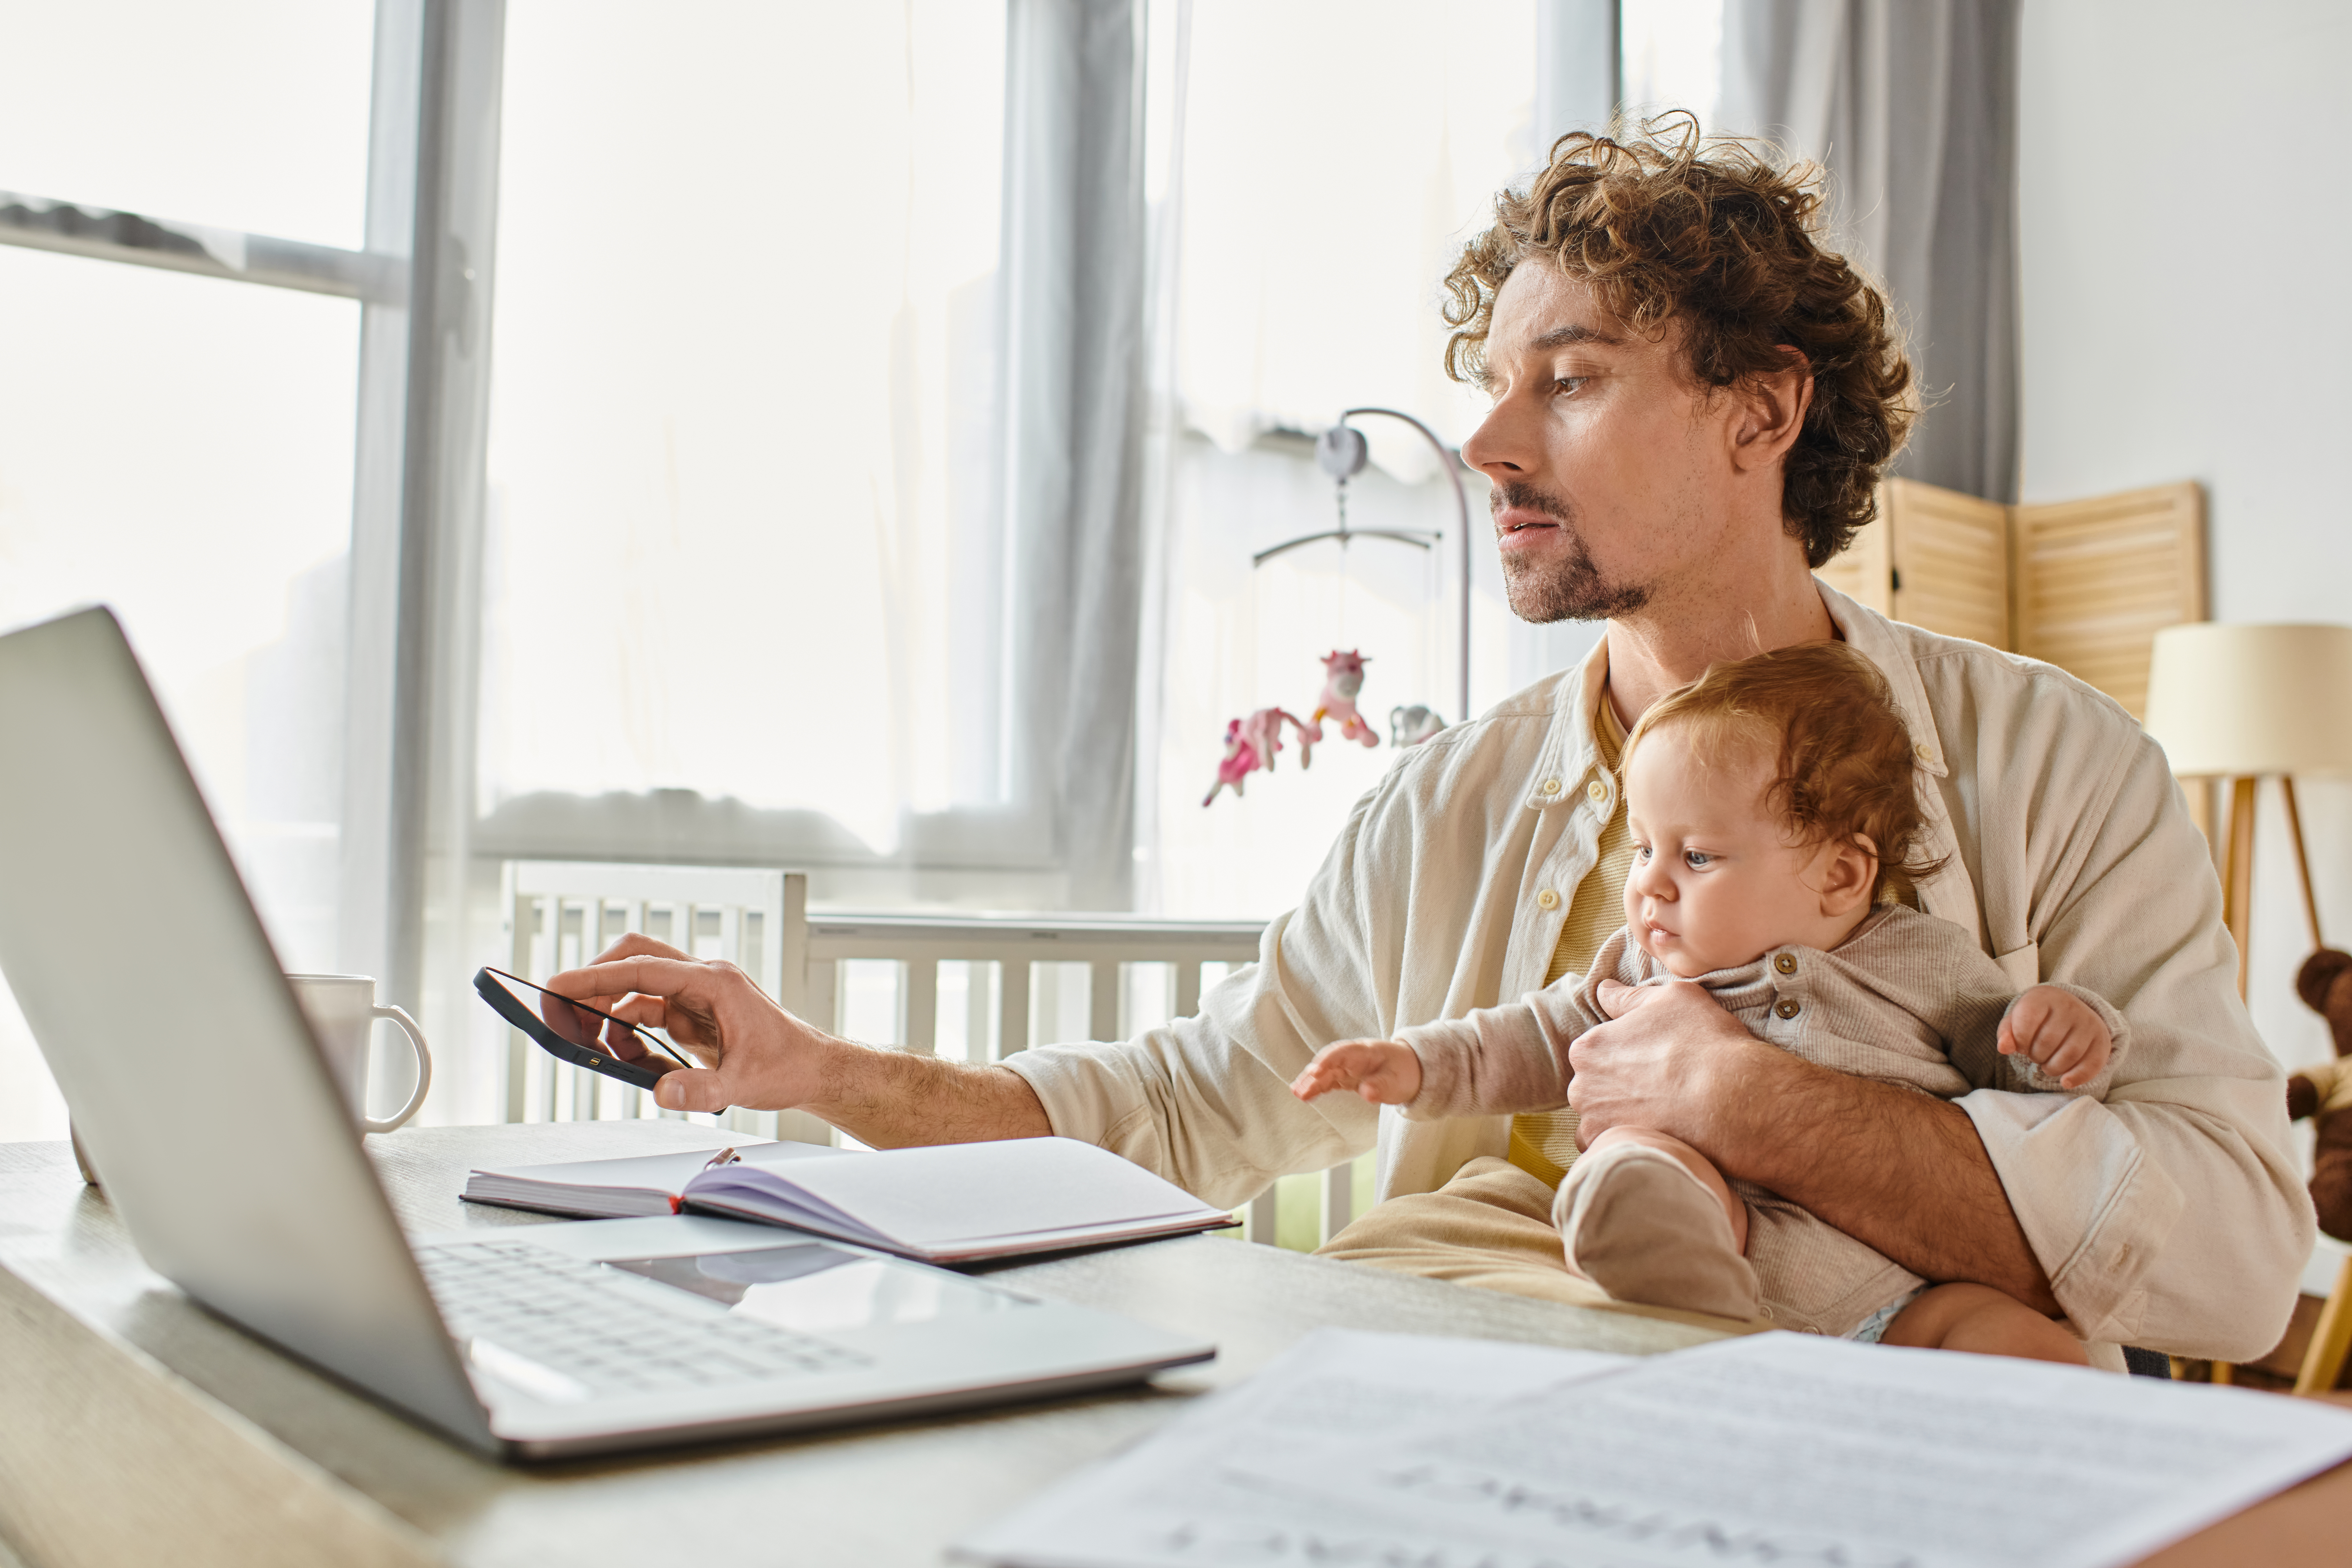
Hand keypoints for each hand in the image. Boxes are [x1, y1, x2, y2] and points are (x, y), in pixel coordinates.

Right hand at [548, 934, 832, 1113]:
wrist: (813, 1069)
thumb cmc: (788, 1066)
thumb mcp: (744, 1083)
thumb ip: (702, 1089)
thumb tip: (660, 1093)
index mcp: (715, 981)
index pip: (643, 967)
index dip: (597, 977)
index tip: (558, 985)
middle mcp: (703, 979)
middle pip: (635, 960)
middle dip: (595, 983)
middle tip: (563, 1013)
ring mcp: (696, 994)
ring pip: (637, 987)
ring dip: (610, 1013)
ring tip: (598, 1048)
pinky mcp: (692, 1013)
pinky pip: (648, 1012)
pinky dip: (630, 1033)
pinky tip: (636, 1062)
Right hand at [1292, 1039, 1422, 1104]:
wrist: (1411, 1070)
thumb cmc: (1404, 1072)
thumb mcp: (1397, 1081)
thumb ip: (1381, 1086)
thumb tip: (1366, 1093)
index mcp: (1365, 1051)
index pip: (1342, 1052)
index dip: (1328, 1061)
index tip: (1316, 1072)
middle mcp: (1352, 1057)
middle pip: (1328, 1062)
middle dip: (1313, 1074)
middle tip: (1299, 1089)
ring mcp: (1347, 1066)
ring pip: (1325, 1072)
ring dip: (1311, 1082)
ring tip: (1297, 1093)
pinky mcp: (1345, 1077)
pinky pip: (1328, 1081)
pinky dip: (1316, 1087)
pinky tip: (1304, 1095)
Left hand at [1567, 978, 1769, 1155]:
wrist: (1733, 1100)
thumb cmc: (1704, 1043)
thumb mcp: (1671, 999)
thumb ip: (1629, 997)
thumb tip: (1604, 990)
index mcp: (1588, 1048)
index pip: (1598, 1051)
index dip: (1628, 1055)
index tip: (1655, 1061)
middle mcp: (1581, 1087)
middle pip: (1597, 1087)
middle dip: (1622, 1087)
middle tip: (1661, 1088)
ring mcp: (1594, 1124)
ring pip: (1603, 1119)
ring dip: (1623, 1117)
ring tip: (1662, 1114)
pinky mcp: (1615, 1152)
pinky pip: (1612, 1148)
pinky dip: (1631, 1143)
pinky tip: (1658, 1134)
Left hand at [1998, 986, 2112, 1089]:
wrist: (2067, 1009)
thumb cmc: (2036, 1018)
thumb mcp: (2017, 1019)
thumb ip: (2007, 1033)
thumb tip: (2003, 1048)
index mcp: (2043, 997)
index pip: (2025, 1024)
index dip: (2019, 1042)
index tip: (2021, 1044)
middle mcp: (2069, 1006)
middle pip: (2047, 1042)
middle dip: (2035, 1056)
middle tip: (2036, 1054)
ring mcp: (2088, 1022)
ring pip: (2069, 1055)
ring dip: (2052, 1068)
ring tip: (2047, 1064)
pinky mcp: (2102, 1039)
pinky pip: (2092, 1064)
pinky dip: (2077, 1077)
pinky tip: (2065, 1081)